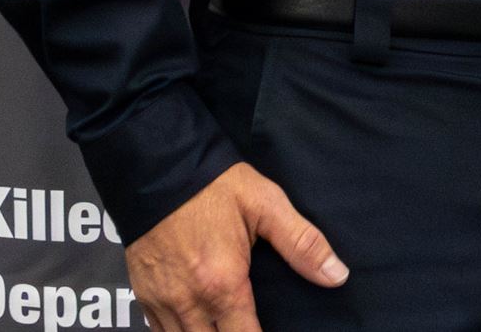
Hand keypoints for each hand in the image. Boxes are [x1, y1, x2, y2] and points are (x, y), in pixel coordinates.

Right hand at [126, 162, 345, 331]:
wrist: (157, 165)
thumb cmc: (213, 185)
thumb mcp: (266, 205)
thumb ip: (302, 244)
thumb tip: (337, 276)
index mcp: (222, 284)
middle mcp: (189, 302)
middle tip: (247, 325)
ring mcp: (161, 301)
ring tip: (225, 325)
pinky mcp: (143, 293)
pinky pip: (159, 331)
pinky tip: (196, 324)